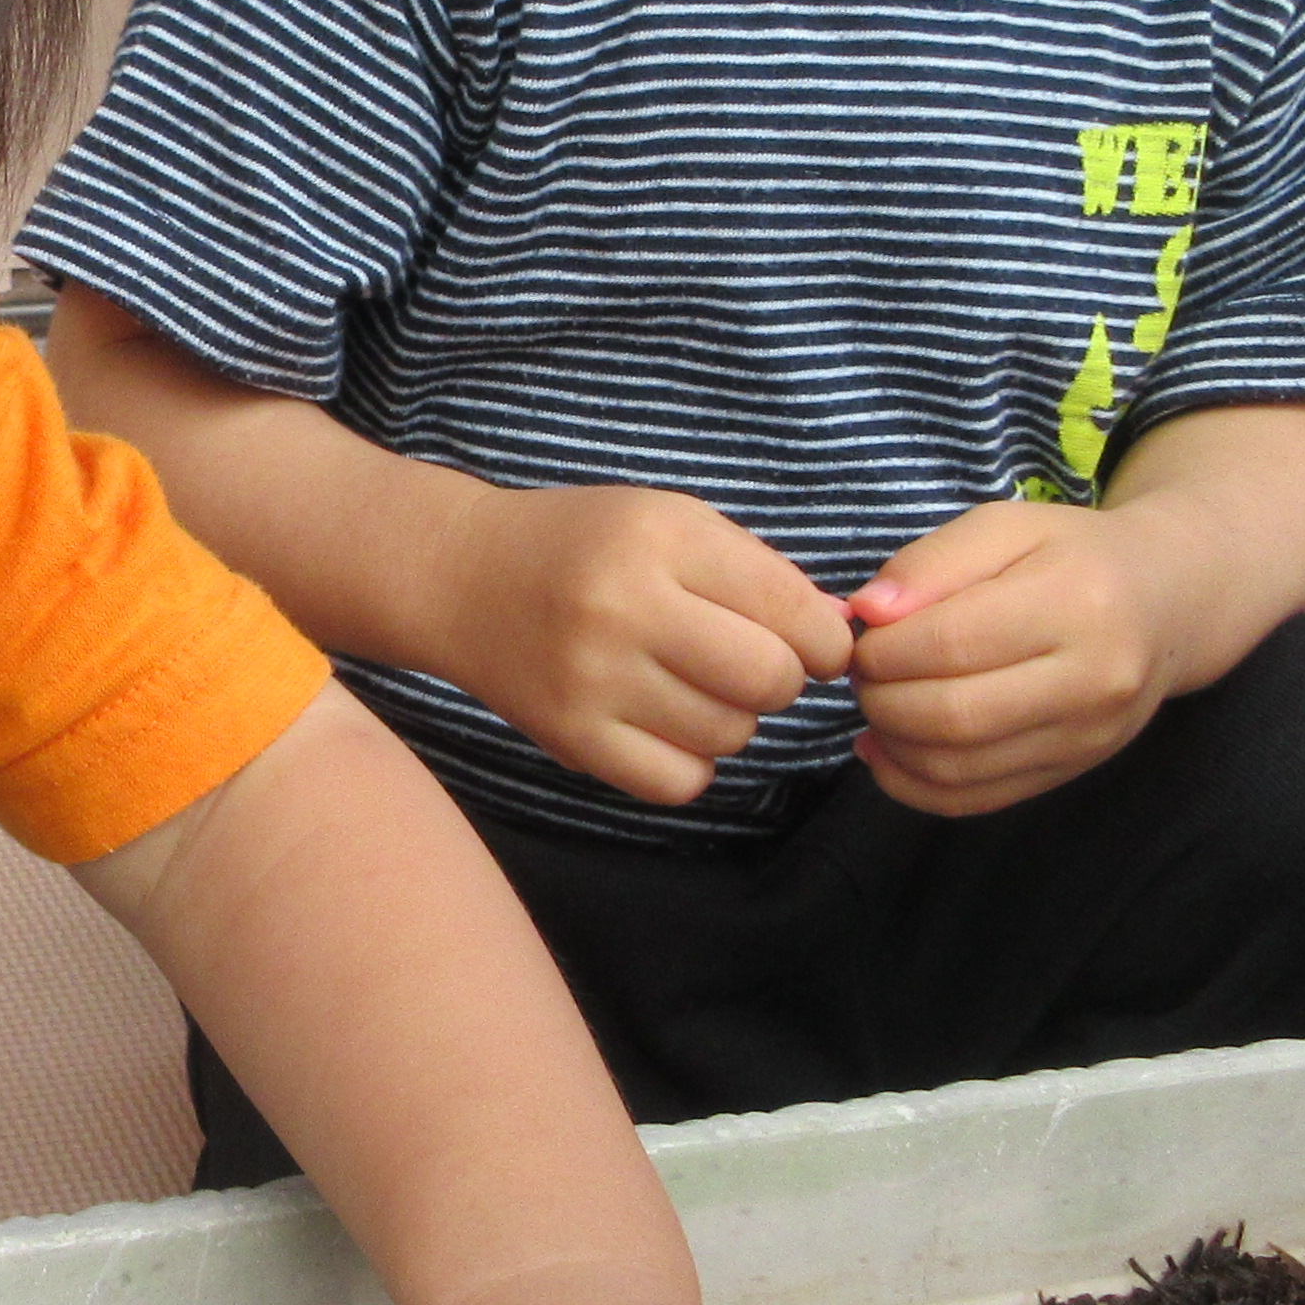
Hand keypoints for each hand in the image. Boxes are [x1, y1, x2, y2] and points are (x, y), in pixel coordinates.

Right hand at [433, 483, 851, 808]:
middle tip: (755, 665)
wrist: (462, 578)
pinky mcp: (570, 739)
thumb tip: (841, 635)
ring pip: (729, 734)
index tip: (816, 644)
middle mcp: (626, 608)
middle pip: (767, 679)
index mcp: (660, 538)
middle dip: (782, 679)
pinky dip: (693, 762)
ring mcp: (593, 680)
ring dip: (734, 718)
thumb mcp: (670, 522)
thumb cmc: (585, 546)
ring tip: (697, 687)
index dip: (825, 638)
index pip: (790, 608)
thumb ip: (758, 572)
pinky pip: (680, 781)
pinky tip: (669, 725)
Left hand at [842, 499, 1176, 814]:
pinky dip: (914, 785)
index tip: (862, 639)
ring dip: (892, 744)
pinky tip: (887, 753)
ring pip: (959, 767)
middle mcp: (1093, 680)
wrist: (1166, 603)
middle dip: (882, 699)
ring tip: (877, 706)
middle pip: (953, 715)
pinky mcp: (1074, 771)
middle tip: (863, 675)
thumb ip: (931, 562)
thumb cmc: (1075, 555)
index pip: (951, 643)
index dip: (884, 649)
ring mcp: (1088, 736)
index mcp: (1077, 603)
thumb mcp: (1007, 528)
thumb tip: (867, 613)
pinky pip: (977, 799)